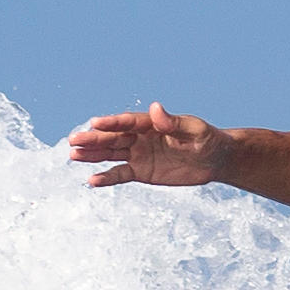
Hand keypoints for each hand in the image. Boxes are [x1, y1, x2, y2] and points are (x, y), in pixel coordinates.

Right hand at [66, 102, 227, 188]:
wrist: (215, 160)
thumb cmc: (208, 139)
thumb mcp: (195, 131)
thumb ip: (174, 122)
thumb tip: (155, 108)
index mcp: (151, 124)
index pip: (127, 122)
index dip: (112, 123)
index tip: (94, 123)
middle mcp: (140, 137)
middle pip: (113, 138)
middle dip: (94, 139)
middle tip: (73, 140)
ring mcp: (139, 155)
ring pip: (111, 154)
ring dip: (93, 155)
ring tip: (73, 156)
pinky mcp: (141, 172)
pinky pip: (121, 174)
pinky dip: (107, 178)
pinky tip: (92, 181)